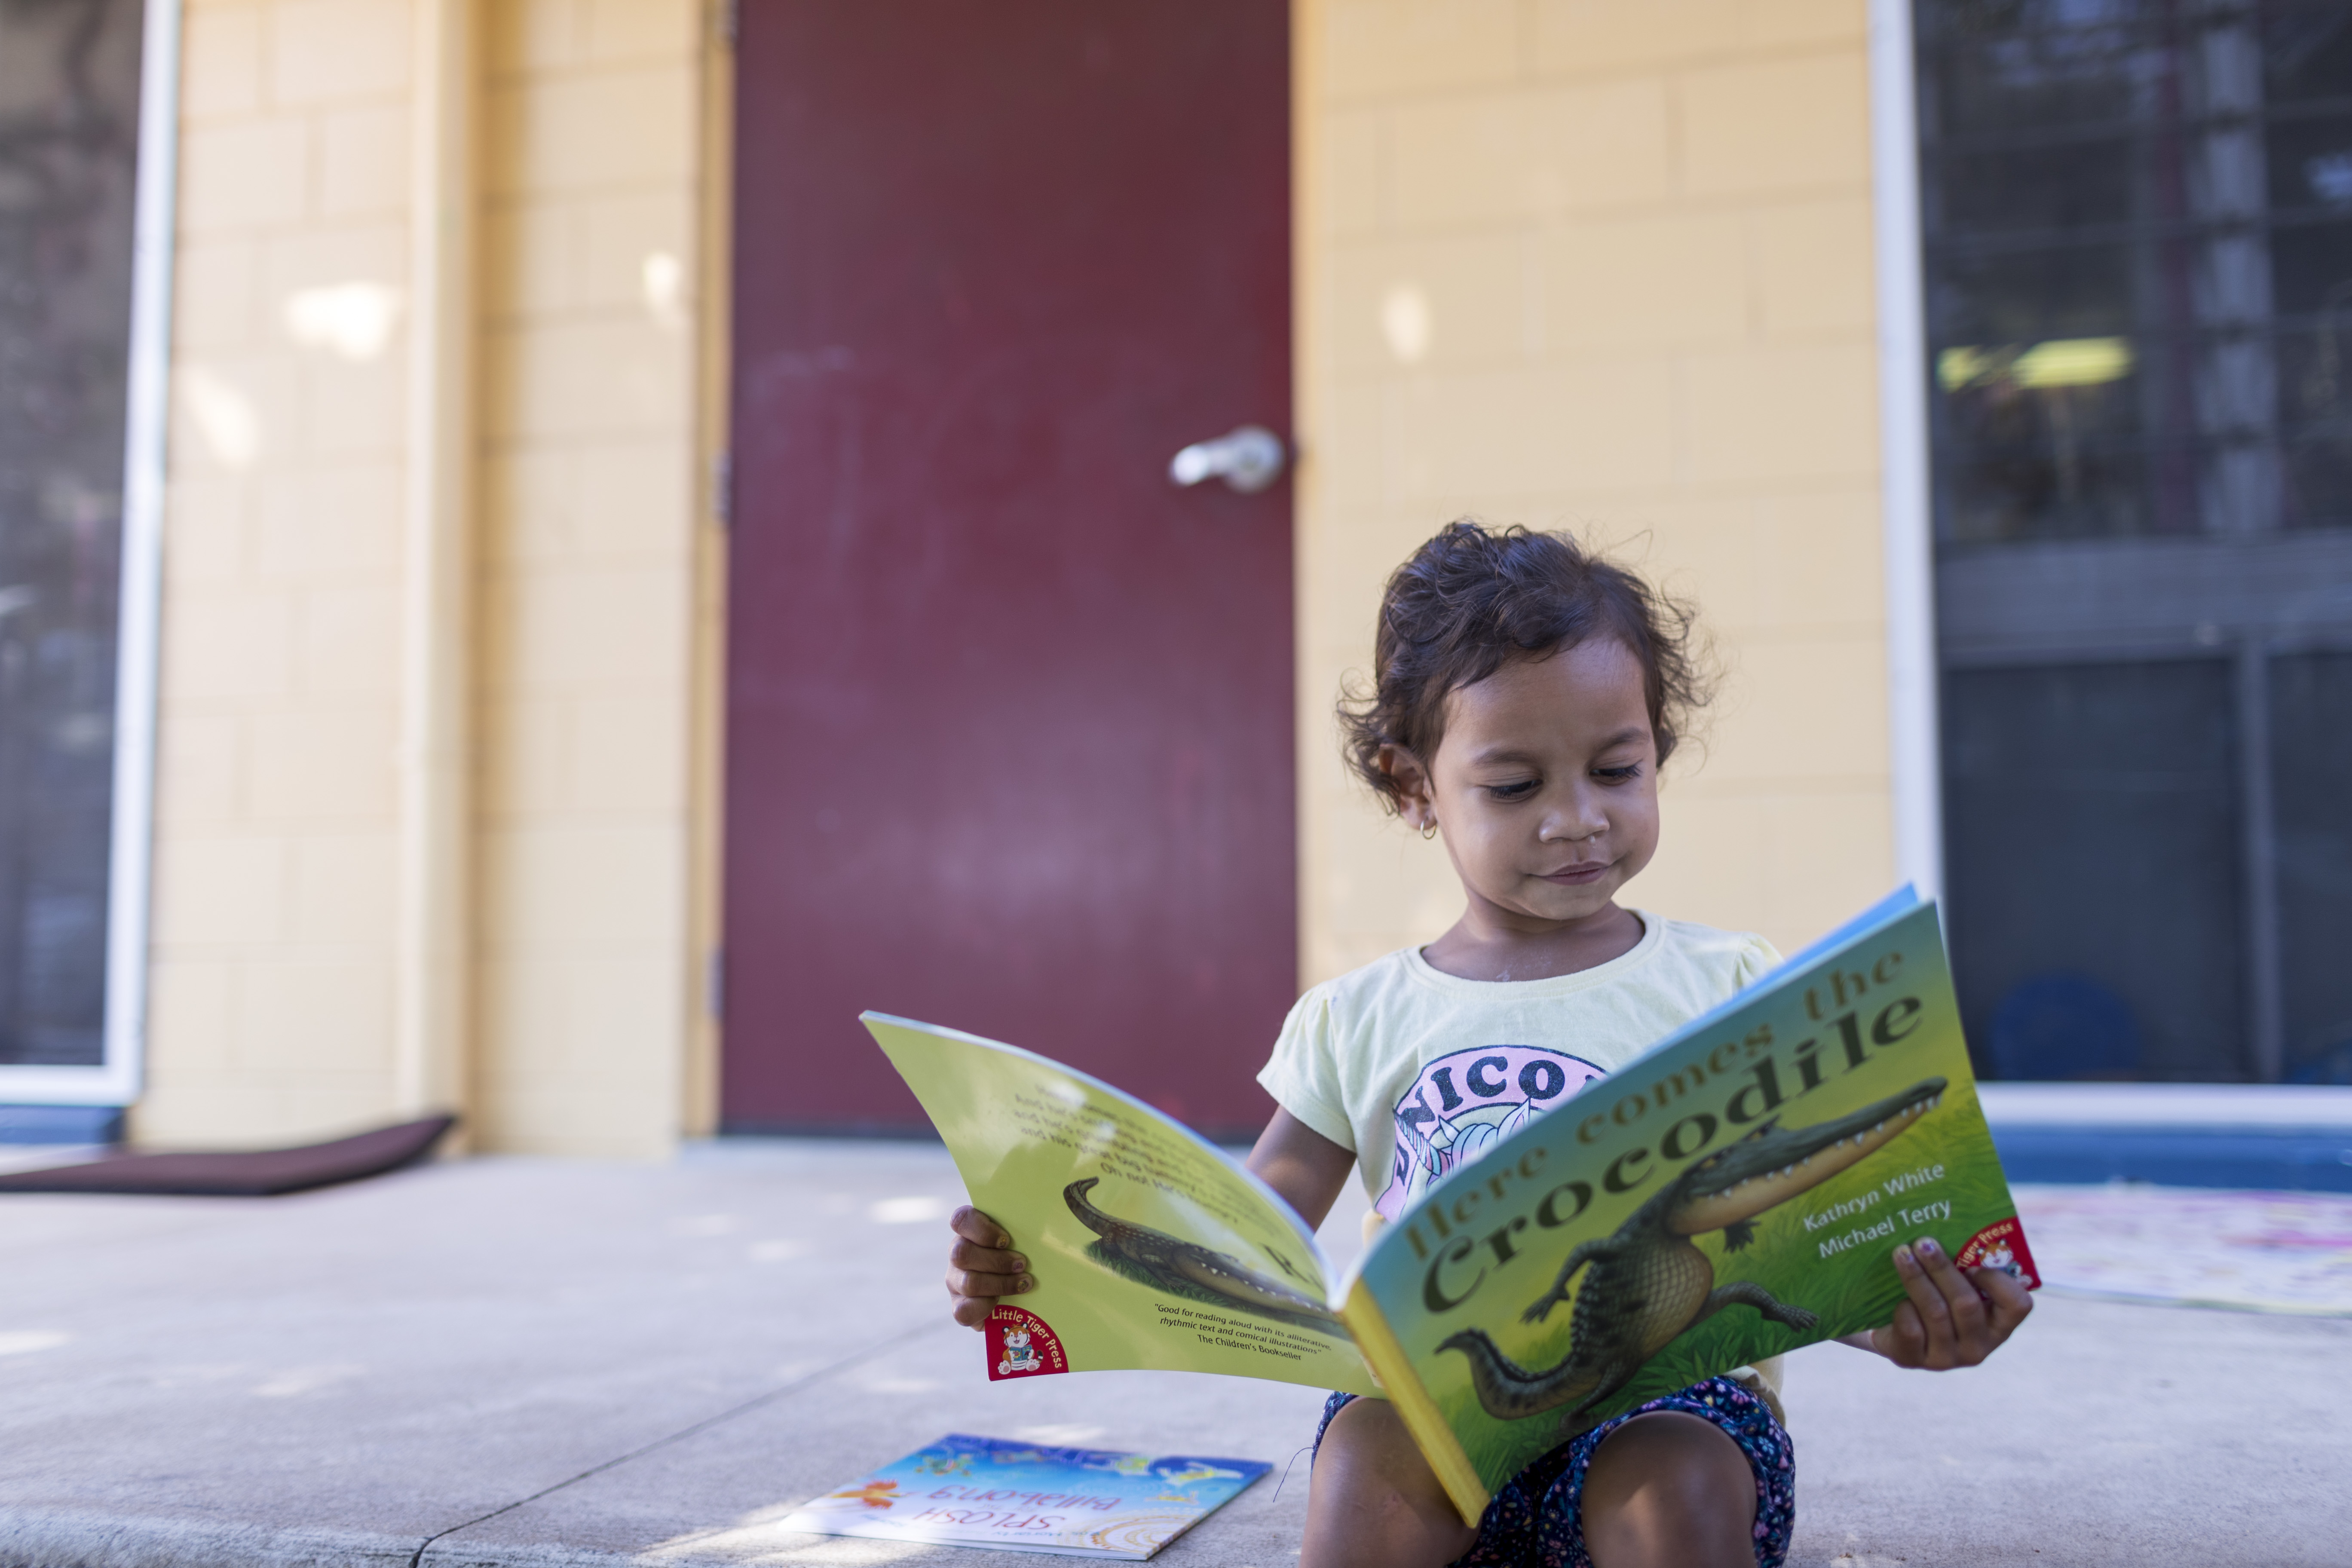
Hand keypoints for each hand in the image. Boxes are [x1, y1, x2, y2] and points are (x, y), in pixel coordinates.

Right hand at [945, 1206, 1032, 1328]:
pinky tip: (1002, 1304)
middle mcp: (957, 1255)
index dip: (981, 1229)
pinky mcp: (959, 1307)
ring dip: (1000, 1284)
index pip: (960, 1220)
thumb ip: (1025, 1231)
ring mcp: (955, 1282)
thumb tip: (1057, 1228)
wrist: (1015, 1296)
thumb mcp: (1021, 1240)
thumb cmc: (1019, 1258)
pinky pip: (963, 1311)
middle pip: (961, 1253)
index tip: (1006, 1240)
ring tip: (1024, 1284)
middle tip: (1023, 1264)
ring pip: (968, 1282)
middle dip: (997, 1261)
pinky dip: (986, 1308)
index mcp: (969, 1232)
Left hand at [1861, 1234, 2032, 1368]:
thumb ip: (1964, 1266)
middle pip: (1966, 1304)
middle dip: (1942, 1269)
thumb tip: (1955, 1225)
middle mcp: (1978, 1347)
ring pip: (1936, 1313)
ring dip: (1916, 1279)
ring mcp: (1947, 1359)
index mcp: (1997, 1325)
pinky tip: (1897, 1297)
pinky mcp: (1914, 1361)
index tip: (1973, 1263)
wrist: (1889, 1330)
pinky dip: (1902, 1307)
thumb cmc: (1931, 1298)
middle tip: (1923, 1242)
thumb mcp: (1952, 1286)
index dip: (1998, 1283)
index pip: (2018, 1306)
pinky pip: (1911, 1329)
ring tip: (1901, 1254)